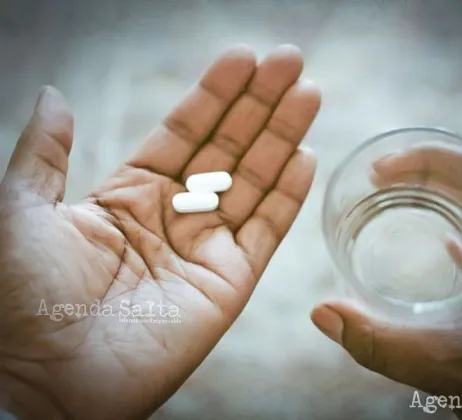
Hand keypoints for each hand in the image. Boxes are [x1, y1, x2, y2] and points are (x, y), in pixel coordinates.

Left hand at [0, 44, 320, 419]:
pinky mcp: (229, 283)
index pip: (183, 132)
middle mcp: (173, 216)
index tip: (242, 57)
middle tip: (289, 60)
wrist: (45, 379)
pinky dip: (287, 194)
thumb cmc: (22, 298)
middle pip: (227, 148)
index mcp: (129, 195)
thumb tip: (55, 95)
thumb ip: (45, 152)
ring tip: (307, 93)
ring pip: (253, 182)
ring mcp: (205, 249)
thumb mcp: (21, 210)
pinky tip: (306, 154)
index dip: (214, 94)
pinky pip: (266, 231)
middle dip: (259, 103)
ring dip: (282, 136)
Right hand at [311, 148, 461, 418]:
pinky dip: (453, 229)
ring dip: (436, 197)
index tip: (383, 169)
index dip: (427, 157)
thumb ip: (383, 343)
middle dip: (422, 171)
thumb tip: (324, 314)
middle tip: (377, 179)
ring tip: (393, 198)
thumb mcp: (453, 365)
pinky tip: (436, 243)